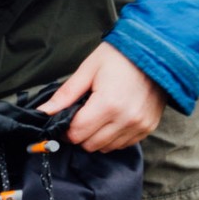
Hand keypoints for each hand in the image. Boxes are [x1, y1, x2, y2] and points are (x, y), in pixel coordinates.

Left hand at [40, 43, 165, 152]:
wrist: (155, 52)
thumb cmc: (119, 56)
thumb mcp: (88, 69)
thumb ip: (66, 95)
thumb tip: (43, 112)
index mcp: (108, 104)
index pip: (77, 133)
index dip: (65, 129)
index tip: (65, 119)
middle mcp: (126, 119)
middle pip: (91, 144)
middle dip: (80, 134)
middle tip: (80, 116)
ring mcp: (140, 125)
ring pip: (107, 147)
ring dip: (96, 137)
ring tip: (98, 115)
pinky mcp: (149, 127)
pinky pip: (124, 144)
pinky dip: (114, 137)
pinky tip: (112, 119)